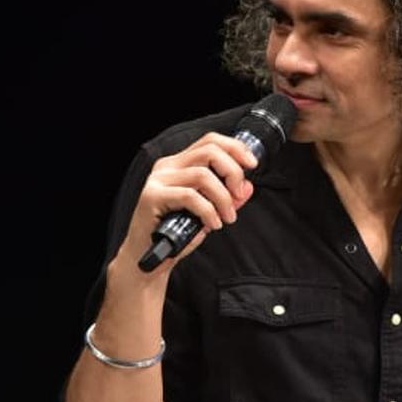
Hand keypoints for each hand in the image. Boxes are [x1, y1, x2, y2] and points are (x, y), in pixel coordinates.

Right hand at [117, 132, 259, 273]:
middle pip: (209, 151)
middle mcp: (166, 167)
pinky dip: (208, 211)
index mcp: (179, 164)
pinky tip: (212, 224)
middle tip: (239, 196)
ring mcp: (157, 180)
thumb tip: (247, 187)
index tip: (252, 164)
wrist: (149, 260)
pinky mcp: (151, 197)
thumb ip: (227, 197)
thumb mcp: (209, 212)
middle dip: (233, 172)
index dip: (235, 148)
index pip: (210, 141)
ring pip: (202, 175)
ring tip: (227, 217)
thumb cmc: (176, 234)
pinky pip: (190, 197)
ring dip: (223, 198)